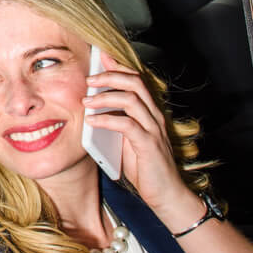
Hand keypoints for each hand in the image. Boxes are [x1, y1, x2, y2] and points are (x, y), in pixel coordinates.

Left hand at [83, 55, 199, 225]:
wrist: (166, 195)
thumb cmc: (145, 168)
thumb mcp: (127, 141)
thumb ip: (116, 123)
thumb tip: (92, 109)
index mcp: (150, 112)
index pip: (137, 79)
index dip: (119, 66)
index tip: (100, 57)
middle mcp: (155, 116)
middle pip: (135, 82)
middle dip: (110, 76)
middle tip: (89, 79)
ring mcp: (154, 129)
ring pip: (132, 99)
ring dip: (106, 96)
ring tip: (86, 100)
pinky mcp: (149, 145)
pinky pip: (127, 125)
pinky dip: (107, 119)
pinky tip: (92, 121)